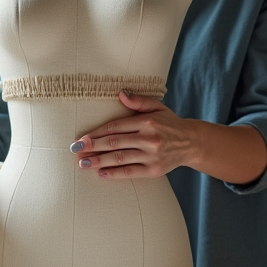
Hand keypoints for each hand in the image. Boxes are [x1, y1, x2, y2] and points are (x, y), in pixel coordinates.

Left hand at [71, 90, 196, 178]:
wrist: (191, 143)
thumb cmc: (169, 123)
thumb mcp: (157, 107)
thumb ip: (138, 101)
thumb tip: (121, 93)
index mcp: (147, 122)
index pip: (115, 127)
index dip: (96, 133)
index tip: (81, 138)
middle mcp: (149, 139)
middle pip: (114, 143)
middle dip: (92, 147)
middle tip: (75, 150)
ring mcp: (151, 156)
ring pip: (119, 158)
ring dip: (99, 161)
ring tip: (83, 163)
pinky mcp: (154, 170)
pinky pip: (130, 172)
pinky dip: (114, 173)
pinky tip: (100, 173)